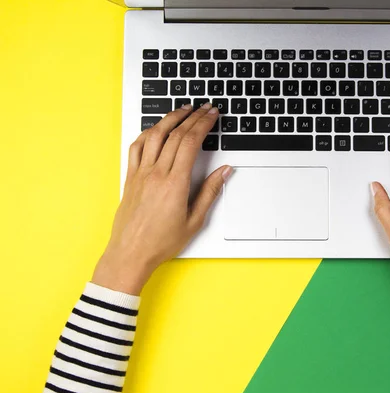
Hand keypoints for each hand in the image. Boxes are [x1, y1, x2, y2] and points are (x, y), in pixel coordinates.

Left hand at [92, 103, 231, 294]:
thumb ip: (210, 192)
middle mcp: (156, 174)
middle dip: (193, 117)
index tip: (212, 115)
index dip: (203, 124)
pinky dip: (147, 133)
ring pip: (155, 135)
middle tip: (205, 108)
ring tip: (183, 109)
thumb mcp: (195, 221)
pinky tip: (155, 129)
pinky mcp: (131, 178)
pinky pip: (136, 147)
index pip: (191, 143)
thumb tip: (224, 171)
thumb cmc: (161, 242)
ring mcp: (141, 174)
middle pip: (175, 134)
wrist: (130, 253)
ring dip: (170, 118)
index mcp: (175, 183)